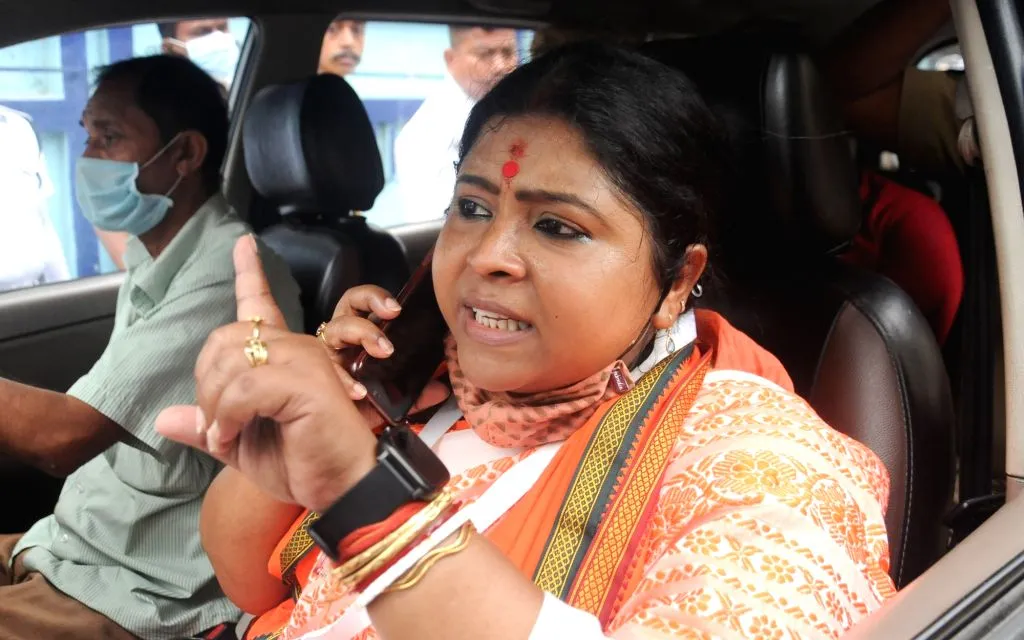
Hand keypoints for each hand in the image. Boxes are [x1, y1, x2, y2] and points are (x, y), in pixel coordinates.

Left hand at [156, 236, 375, 512]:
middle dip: (204, 386)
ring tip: (225, 438)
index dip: (251, 273)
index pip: (262, 304)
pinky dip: (226, 418)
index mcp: (283, 357)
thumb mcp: (243, 447)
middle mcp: (296, 347)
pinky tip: (233, 438)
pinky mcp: (305, 380)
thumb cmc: (304, 464)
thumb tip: (165, 418)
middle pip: (223, 339)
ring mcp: (303, 359)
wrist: (343, 487)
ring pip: (229, 363)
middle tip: (215, 429)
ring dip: (214, 408)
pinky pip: (243, 388)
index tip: (243, 244)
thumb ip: (209, 427)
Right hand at [317, 284, 450, 429]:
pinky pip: (329, 372)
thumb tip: (440, 390)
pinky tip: (359, 391)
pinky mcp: (319, 375)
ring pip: (335, 330)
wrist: (343, 428)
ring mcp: (328, 354)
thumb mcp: (394, 393)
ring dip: (361, 335)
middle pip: (347, 309)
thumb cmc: (367, 398)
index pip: (361, 301)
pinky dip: (345, 381)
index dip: (374, 298)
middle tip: (391, 335)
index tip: (396, 309)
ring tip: (383, 352)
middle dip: (370, 311)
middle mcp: (341, 338)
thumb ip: (417, 391)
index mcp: (359, 331)